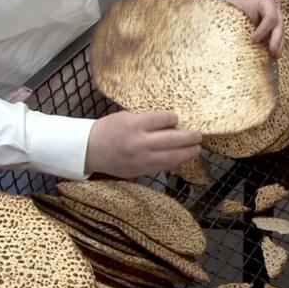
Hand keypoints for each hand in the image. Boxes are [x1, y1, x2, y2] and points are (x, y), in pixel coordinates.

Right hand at [85, 111, 201, 177]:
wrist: (89, 149)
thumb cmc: (108, 129)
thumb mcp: (126, 117)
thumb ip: (147, 120)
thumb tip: (171, 123)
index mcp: (135, 124)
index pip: (164, 119)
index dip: (174, 118)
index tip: (177, 118)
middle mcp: (140, 142)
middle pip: (173, 139)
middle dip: (190, 137)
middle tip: (199, 135)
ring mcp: (141, 159)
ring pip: (172, 157)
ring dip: (187, 153)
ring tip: (196, 149)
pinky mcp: (141, 171)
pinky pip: (163, 167)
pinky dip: (174, 162)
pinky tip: (181, 158)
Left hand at [227, 0, 283, 57]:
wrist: (237, 9)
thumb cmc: (236, 7)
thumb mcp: (235, 8)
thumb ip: (235, 17)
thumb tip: (230, 32)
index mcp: (266, 3)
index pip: (270, 17)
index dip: (263, 29)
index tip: (254, 40)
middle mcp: (275, 12)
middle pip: (279, 27)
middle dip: (276, 40)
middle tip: (272, 52)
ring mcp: (276, 22)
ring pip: (281, 35)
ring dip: (278, 47)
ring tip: (274, 57)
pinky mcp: (274, 32)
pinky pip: (278, 41)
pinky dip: (275, 49)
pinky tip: (272, 58)